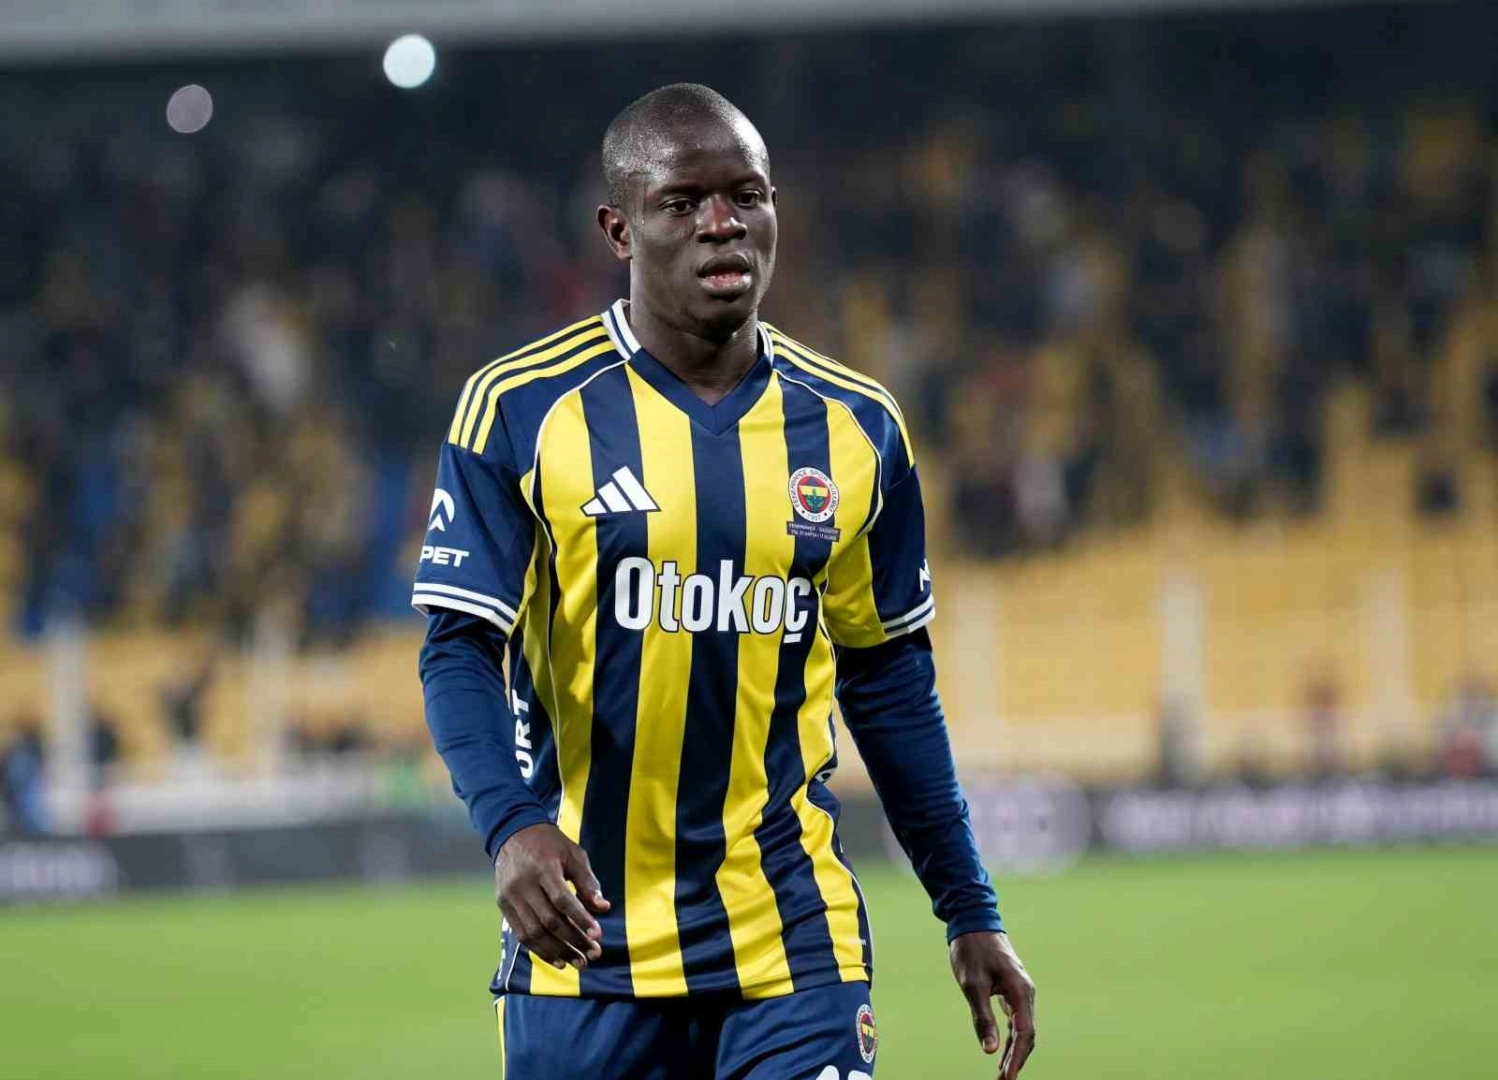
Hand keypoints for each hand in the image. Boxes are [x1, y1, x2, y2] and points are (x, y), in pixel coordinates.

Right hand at [495, 823, 610, 970]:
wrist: (513, 832)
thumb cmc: (550, 844)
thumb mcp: (574, 854)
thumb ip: (588, 882)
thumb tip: (603, 908)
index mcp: (543, 868)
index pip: (562, 900)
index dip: (580, 919)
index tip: (597, 935)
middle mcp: (523, 884)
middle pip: (548, 920)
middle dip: (572, 940)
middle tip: (593, 954)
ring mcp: (510, 896)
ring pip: (533, 932)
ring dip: (557, 951)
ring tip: (578, 963)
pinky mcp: (503, 905)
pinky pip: (521, 934)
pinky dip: (539, 950)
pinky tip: (557, 960)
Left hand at [950, 931, 1035, 1078]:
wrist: (973, 922)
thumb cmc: (972, 950)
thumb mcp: (972, 985)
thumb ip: (983, 1018)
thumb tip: (991, 1050)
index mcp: (1021, 992)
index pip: (1024, 1034)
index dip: (1017, 1059)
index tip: (1007, 1078)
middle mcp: (1026, 993)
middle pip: (1026, 1035)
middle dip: (1017, 1060)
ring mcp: (1020, 991)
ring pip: (1022, 1029)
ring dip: (1014, 1052)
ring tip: (1003, 1074)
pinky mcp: (1011, 989)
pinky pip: (1016, 1019)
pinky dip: (1010, 1037)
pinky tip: (1003, 1051)